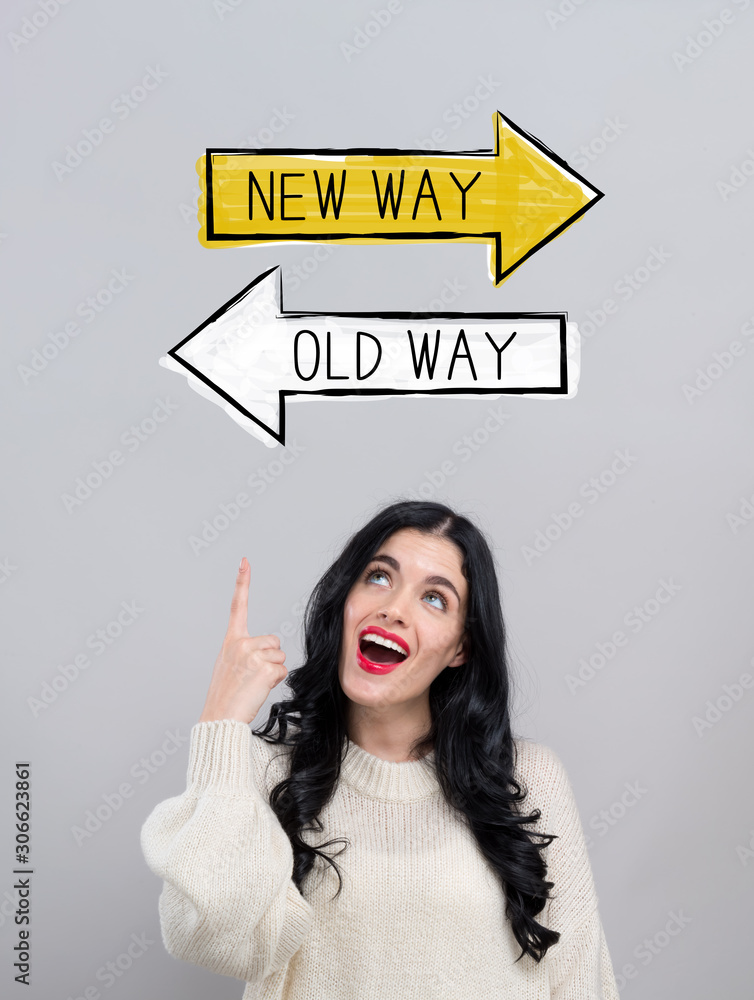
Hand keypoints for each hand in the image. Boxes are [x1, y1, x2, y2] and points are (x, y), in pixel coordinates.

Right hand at [198, 557, 287, 724]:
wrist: (220, 716)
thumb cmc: (226, 694)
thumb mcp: (230, 665)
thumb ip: (247, 652)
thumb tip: (271, 653)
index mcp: (231, 641)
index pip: (237, 606)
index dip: (242, 582)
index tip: (245, 562)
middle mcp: (241, 643)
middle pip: (274, 642)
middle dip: (270, 658)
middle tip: (252, 676)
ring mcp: (252, 655)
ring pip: (280, 657)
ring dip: (273, 671)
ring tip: (254, 683)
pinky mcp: (264, 668)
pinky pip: (283, 671)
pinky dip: (276, 681)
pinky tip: (259, 688)